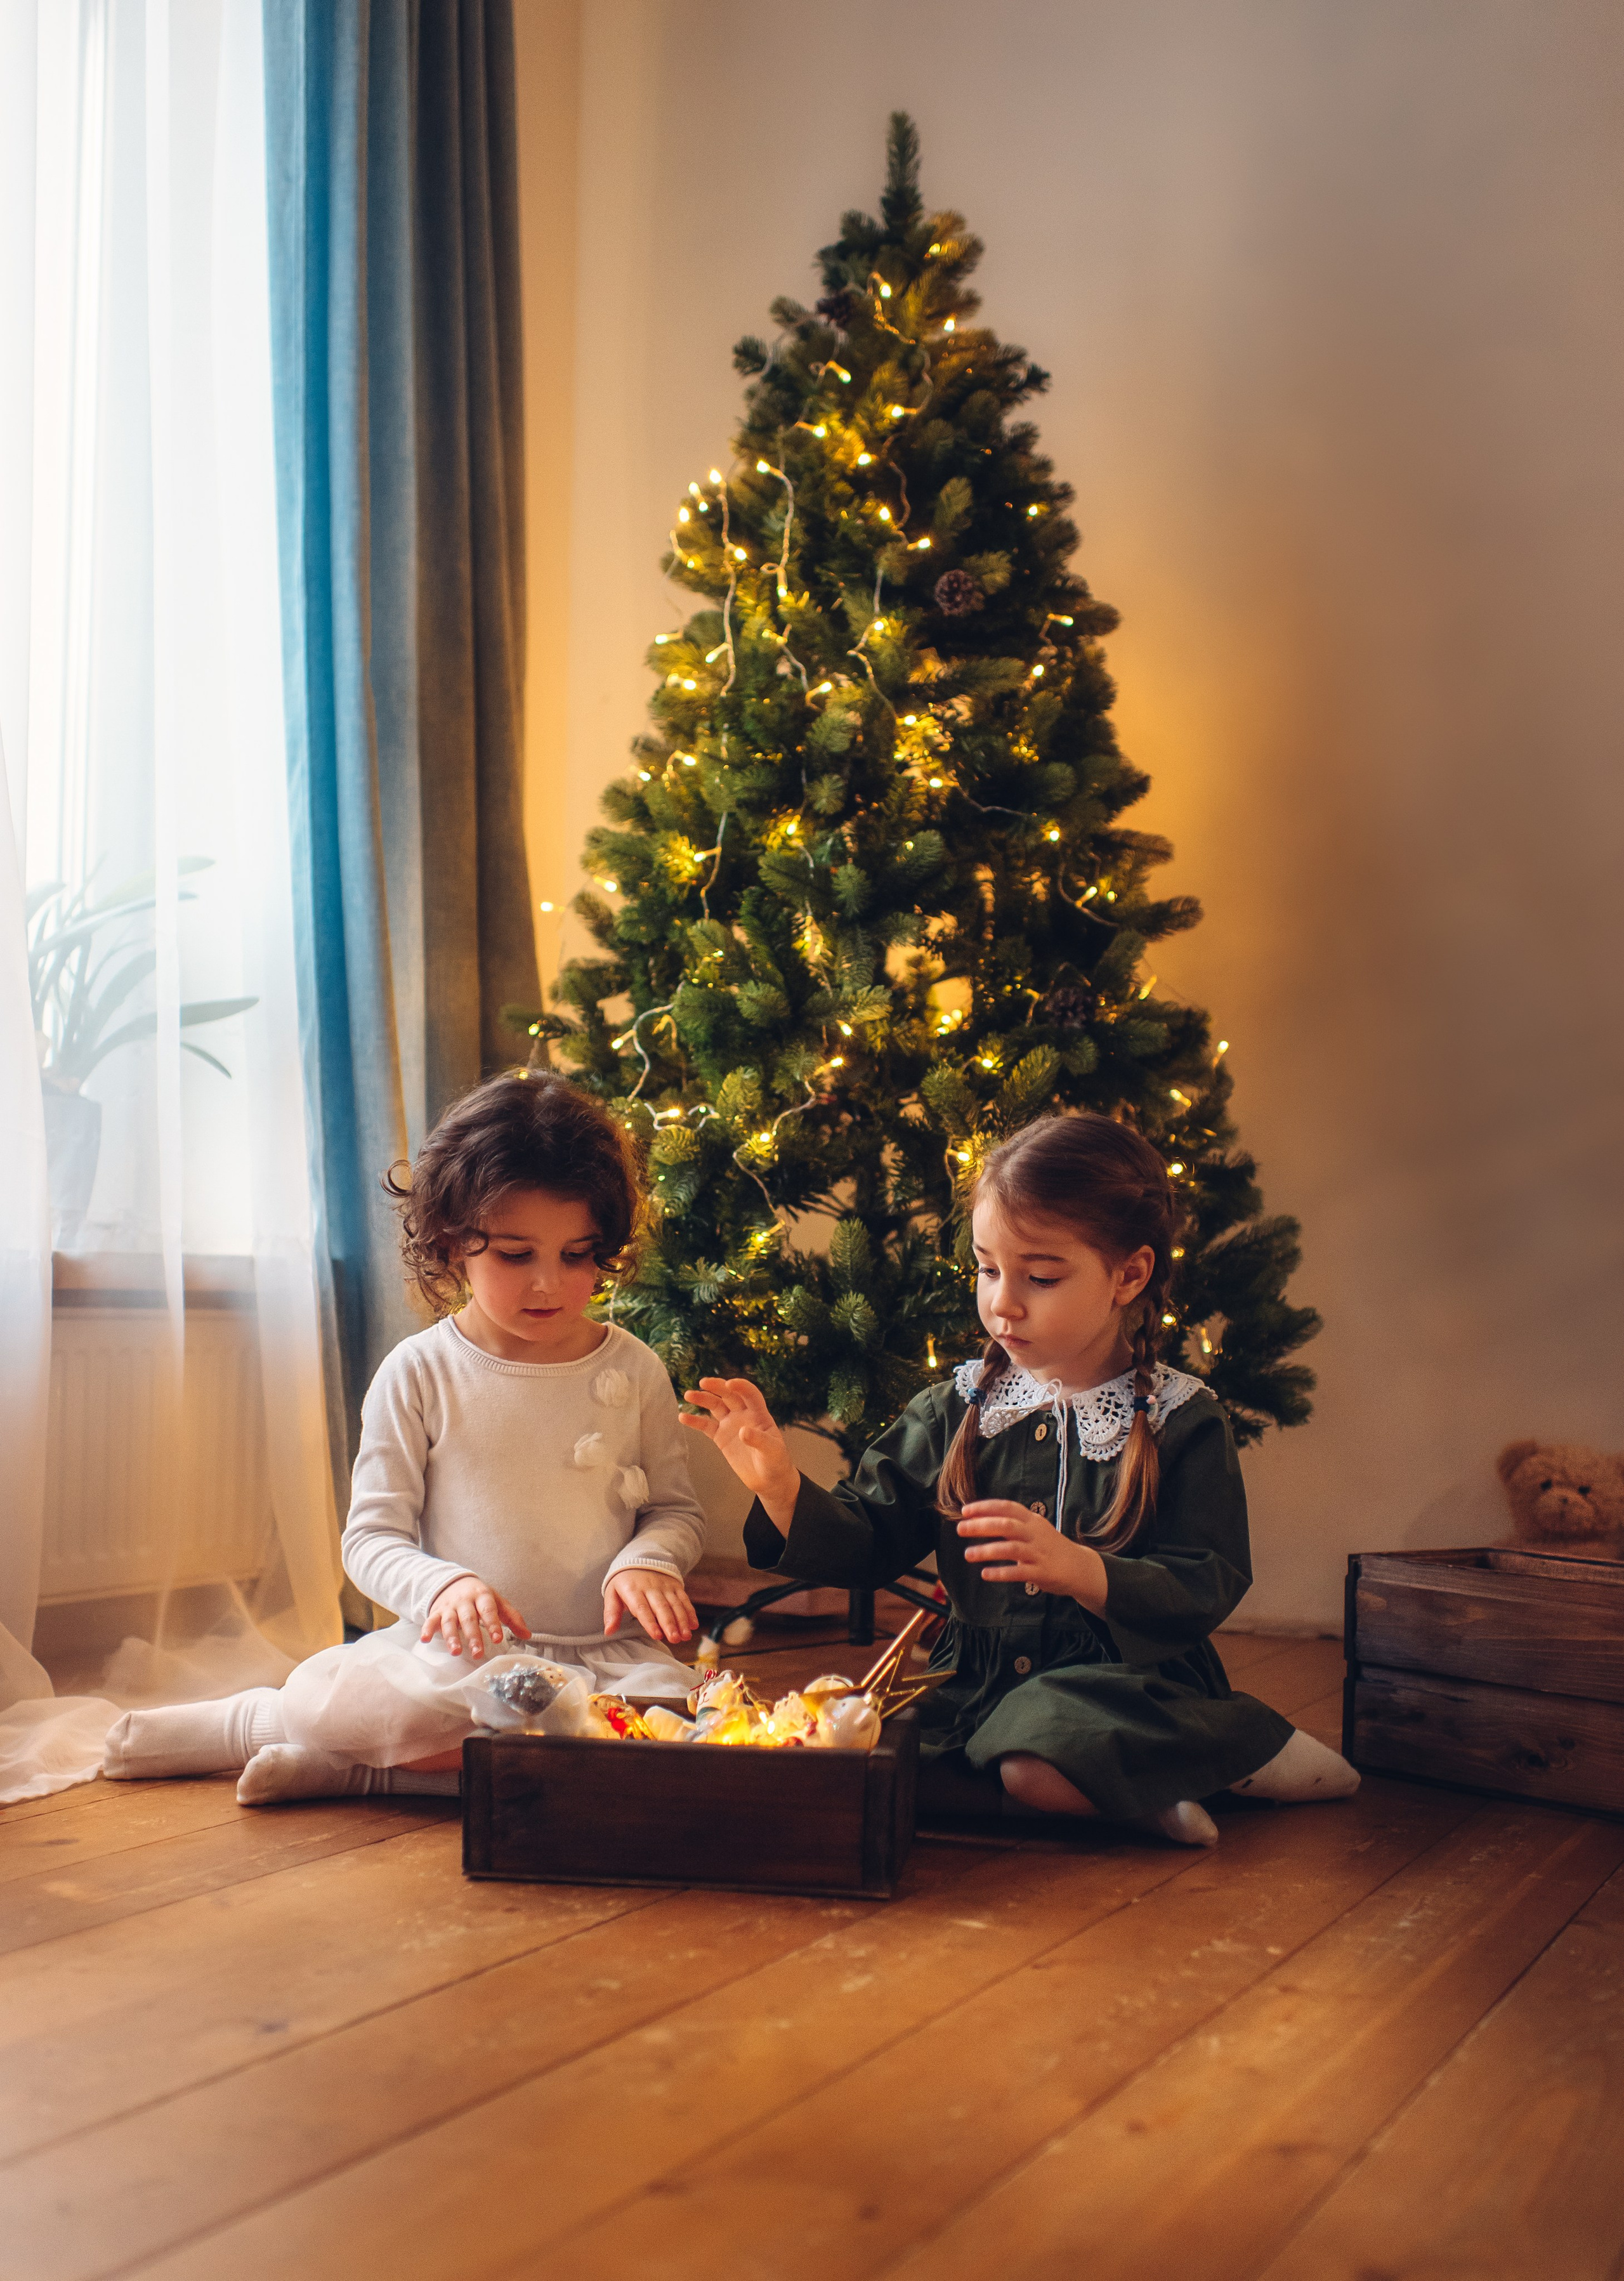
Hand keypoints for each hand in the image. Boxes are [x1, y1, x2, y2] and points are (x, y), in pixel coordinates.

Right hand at [422, 1575, 531, 1659]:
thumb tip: (527, 1635)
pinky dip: (427, 1629)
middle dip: (473, 1636)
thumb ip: (512, 1618)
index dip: (493, 1624)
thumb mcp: (497, 1602)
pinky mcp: (437, 1611)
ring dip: (451, 1637)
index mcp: (482, 1596)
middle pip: (469, 1619)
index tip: (498, 1638)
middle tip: (478, 1653)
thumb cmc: (480, 1596)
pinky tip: (425, 1639)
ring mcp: (450, 1606)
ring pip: (450, 1622)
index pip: (488, 1611)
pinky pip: (431, 1620)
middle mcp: (465, 1601)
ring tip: (455, 1652)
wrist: (454, 1581)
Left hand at [604, 1566, 698, 1645]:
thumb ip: (611, 1613)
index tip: (657, 1635)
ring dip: (682, 1621)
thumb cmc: (624, 1582)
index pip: (642, 1608)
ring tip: (685, 1636)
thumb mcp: (612, 1593)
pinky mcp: (675, 1586)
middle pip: (661, 1607)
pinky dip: (690, 1612)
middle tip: (674, 1639)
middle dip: (669, 1624)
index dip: (650, 1622)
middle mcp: (650, 1588)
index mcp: (633, 1590)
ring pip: (675, 1604)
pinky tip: (693, 1625)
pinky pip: (684, 1599)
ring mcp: (665, 1586)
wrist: (639, 1558)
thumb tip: (608, 1631)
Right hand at [681, 1377, 799, 1521]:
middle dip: (716, 1387)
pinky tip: (682, 1416)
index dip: (741, 1387)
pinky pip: (706, 1426)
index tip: (730, 1384)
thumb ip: (759, 1440)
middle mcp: (743, 1415)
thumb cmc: (775, 1462)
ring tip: (688, 1395)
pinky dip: (695, 1421)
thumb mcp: (772, 1451)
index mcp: (759, 1414)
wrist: (767, 1479)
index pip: (750, 1394)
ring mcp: (731, 1424)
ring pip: (715, 1406)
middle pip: (729, 1396)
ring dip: (702, 1399)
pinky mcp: (721, 1437)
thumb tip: (743, 1432)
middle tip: (703, 1383)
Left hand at [957, 1502, 1108, 1611]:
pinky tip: (985, 1574)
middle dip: (981, 1526)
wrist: (1080, 1567)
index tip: (964, 1511)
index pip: (1006, 1508)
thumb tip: (980, 1520)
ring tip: (968, 1554)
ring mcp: (1039, 1553)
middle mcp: (1035, 1534)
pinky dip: (1001, 1573)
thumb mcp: (1035, 1528)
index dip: (985, 1507)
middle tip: (960, 1529)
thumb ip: (1012, 1524)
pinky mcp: (1042, 1573)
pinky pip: (1019, 1572)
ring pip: (1010, 1548)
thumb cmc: (1050, 1547)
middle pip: (1006, 1525)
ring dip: (987, 1551)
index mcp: (1032, 1520)